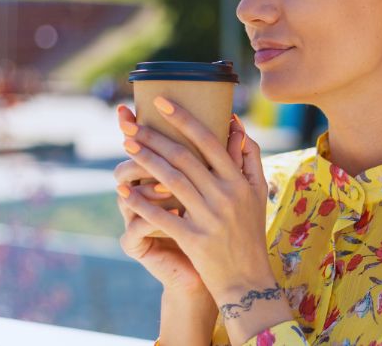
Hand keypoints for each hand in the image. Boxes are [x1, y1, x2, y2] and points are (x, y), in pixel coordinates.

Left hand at [115, 95, 273, 307]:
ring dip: (146, 160)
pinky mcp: (194, 240)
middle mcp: (225, 195)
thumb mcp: (258, 193)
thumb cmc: (250, 232)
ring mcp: (210, 218)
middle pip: (185, 157)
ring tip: (127, 145)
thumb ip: (250, 158)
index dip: (184, 119)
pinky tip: (123, 192)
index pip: (210, 141)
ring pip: (172, 181)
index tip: (162, 102)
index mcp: (240, 181)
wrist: (247, 280)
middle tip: (130, 123)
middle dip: (155, 137)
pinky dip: (142, 203)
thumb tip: (236, 125)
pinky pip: (163, 217)